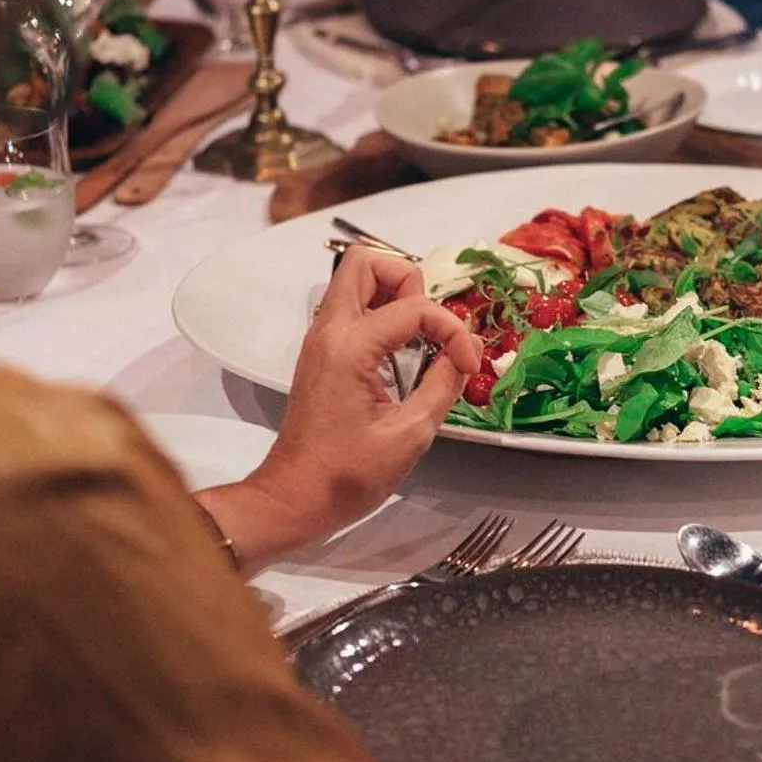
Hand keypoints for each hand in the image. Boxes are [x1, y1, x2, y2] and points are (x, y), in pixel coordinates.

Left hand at [196, 248, 479, 563]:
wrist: (294, 498)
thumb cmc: (347, 475)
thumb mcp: (410, 434)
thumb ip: (442, 385)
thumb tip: (463, 356)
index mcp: (349, 346)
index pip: (413, 307)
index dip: (451, 330)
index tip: (468, 365)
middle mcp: (329, 331)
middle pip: (367, 262)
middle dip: (411, 282)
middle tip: (433, 326)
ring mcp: (322, 340)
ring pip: (357, 281)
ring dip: (396, 296)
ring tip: (423, 338)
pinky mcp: (323, 355)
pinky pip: (354, 310)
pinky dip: (384, 316)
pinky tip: (406, 354)